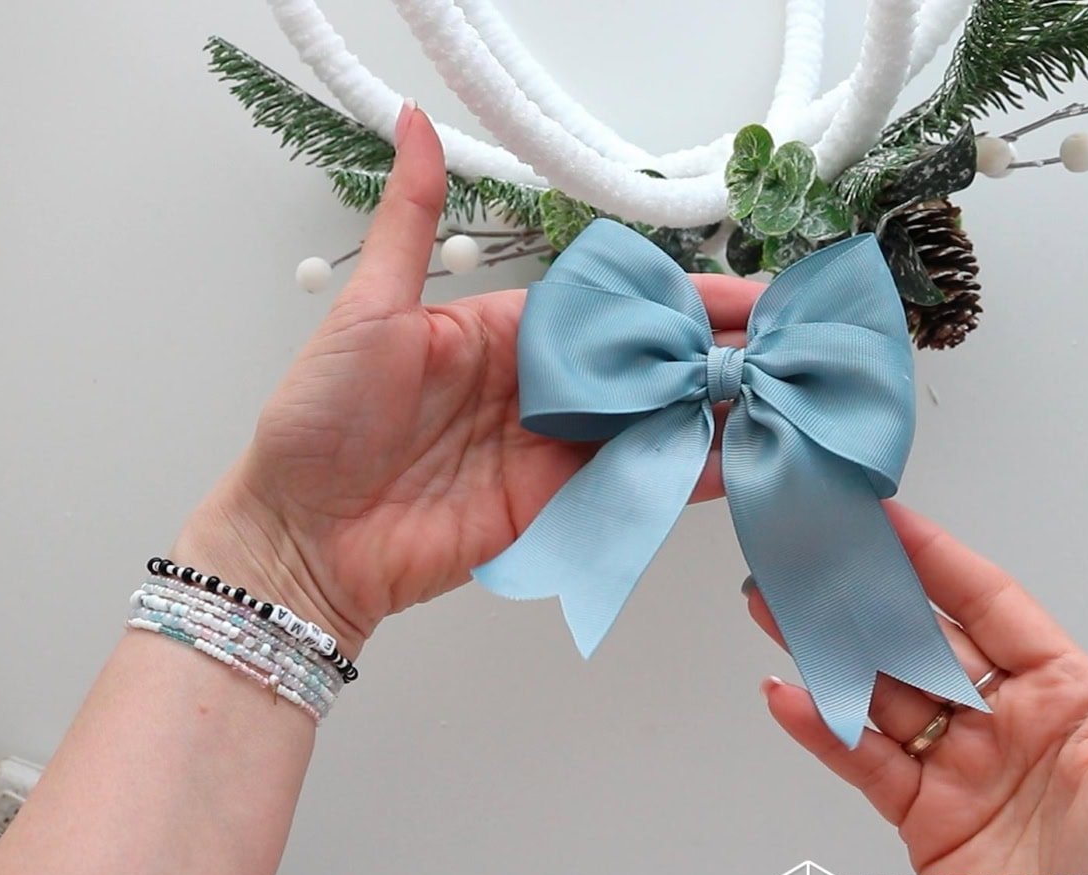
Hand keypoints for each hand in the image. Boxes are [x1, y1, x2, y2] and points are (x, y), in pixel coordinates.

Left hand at [174, 103, 761, 656]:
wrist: (301, 537)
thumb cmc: (320, 421)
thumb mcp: (368, 310)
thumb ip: (410, 222)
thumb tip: (414, 123)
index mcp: (506, 336)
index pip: (614, 310)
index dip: (682, 300)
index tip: (745, 295)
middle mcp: (542, 392)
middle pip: (647, 368)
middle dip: (717, 355)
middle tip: (785, 348)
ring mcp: (555, 453)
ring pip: (652, 424)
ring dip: (714, 412)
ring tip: (781, 398)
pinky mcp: (558, 510)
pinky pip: (633, 487)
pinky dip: (687, 474)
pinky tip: (738, 457)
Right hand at [749, 505, 1087, 874]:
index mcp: (1065, 694)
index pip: (988, 604)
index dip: (934, 557)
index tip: (887, 518)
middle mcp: (1006, 721)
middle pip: (920, 640)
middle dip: (863, 598)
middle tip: (809, 558)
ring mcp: (959, 766)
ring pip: (881, 692)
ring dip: (828, 652)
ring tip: (776, 612)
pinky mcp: (921, 815)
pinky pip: (862, 758)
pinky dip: (821, 726)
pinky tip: (790, 695)